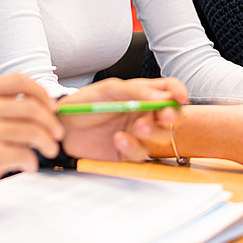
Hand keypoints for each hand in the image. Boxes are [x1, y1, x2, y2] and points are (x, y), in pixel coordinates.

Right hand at [0, 73, 62, 201]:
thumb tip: (34, 107)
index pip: (20, 80)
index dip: (42, 93)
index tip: (51, 107)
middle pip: (32, 107)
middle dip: (52, 122)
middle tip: (57, 134)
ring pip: (33, 132)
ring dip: (47, 143)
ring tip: (48, 151)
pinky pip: (25, 155)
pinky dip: (32, 162)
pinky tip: (28, 165)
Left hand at [57, 77, 187, 161]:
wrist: (62, 126)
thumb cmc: (85, 103)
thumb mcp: (109, 90)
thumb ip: (135, 91)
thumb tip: (162, 96)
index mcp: (143, 93)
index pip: (169, 89)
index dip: (178, 92)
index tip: (180, 98)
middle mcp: (145, 113)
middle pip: (171, 116)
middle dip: (171, 116)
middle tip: (165, 116)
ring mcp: (138, 134)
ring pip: (160, 137)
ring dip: (153, 132)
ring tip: (138, 127)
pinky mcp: (128, 153)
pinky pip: (140, 153)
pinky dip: (132, 146)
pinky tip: (119, 139)